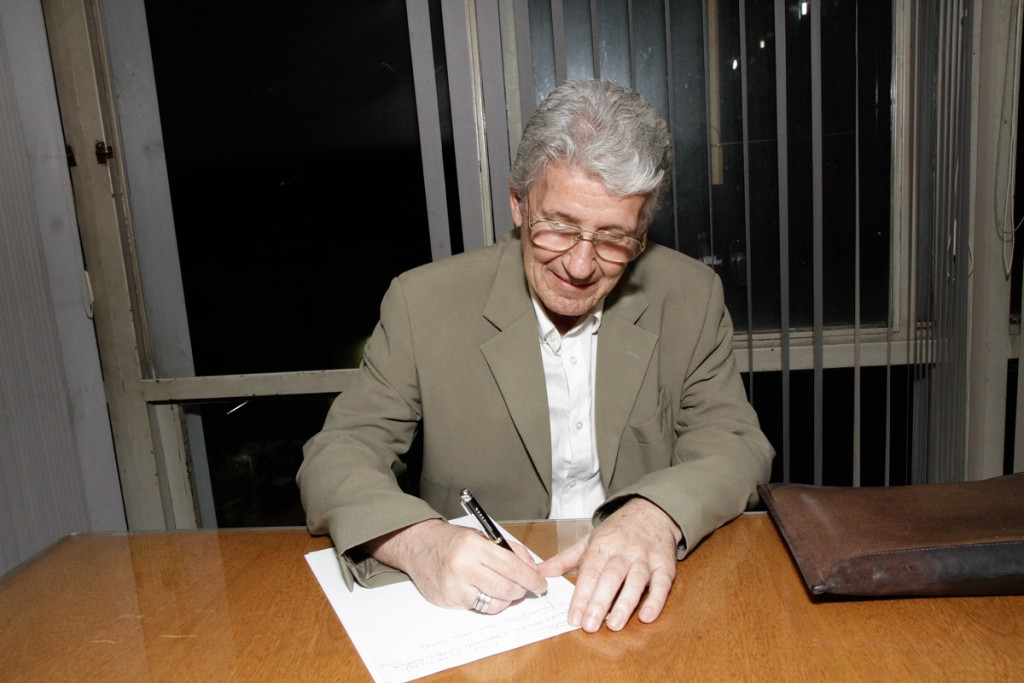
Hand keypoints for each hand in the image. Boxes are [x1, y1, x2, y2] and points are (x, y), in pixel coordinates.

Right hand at [362, 519, 547, 612]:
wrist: (419, 546)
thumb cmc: (454, 541)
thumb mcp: (482, 536)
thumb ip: (510, 550)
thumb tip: (533, 569)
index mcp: (474, 545)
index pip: (512, 567)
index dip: (531, 578)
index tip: (541, 584)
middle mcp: (463, 566)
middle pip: (507, 588)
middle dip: (522, 590)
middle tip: (525, 587)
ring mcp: (455, 586)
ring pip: (496, 603)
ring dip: (507, 599)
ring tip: (505, 589)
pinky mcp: (449, 600)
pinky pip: (480, 608)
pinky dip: (489, 603)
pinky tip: (485, 592)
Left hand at [538, 497, 680, 631]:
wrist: (652, 510)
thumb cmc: (618, 529)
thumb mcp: (590, 539)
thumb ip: (567, 558)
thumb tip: (542, 571)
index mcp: (602, 545)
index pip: (589, 572)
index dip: (581, 596)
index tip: (573, 618)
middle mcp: (624, 551)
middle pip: (611, 577)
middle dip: (599, 602)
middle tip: (590, 626)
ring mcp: (645, 558)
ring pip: (636, 581)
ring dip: (625, 604)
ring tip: (615, 625)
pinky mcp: (665, 565)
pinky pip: (662, 583)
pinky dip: (656, 600)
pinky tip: (647, 616)